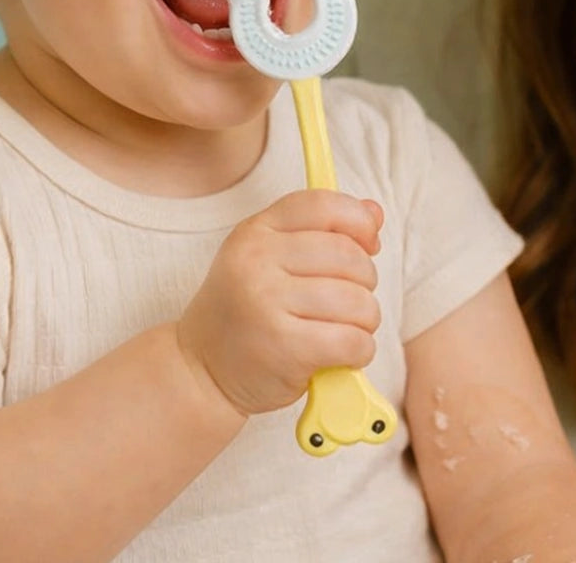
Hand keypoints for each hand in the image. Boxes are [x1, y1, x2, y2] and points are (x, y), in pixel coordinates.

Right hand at [177, 190, 383, 416]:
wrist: (200, 368)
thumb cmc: (247, 309)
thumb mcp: (272, 257)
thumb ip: (323, 230)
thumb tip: (374, 212)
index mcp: (256, 230)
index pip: (324, 205)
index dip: (359, 222)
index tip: (368, 244)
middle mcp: (257, 260)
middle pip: (349, 256)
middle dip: (366, 281)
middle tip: (351, 300)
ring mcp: (267, 303)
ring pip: (357, 301)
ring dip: (365, 319)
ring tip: (346, 328)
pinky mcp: (283, 348)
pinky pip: (352, 340)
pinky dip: (360, 349)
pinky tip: (343, 353)